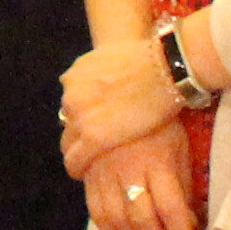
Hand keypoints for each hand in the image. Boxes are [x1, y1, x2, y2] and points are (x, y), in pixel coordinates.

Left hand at [59, 30, 183, 168]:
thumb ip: (96, 69)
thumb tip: (93, 77)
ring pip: (68, 142)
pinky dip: (78, 167)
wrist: (163, 69)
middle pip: (67, 123)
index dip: (82, 117)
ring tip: (88, 162)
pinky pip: (75, 160)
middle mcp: (71, 95)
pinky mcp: (92, 137)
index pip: (70, 105)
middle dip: (78, 133)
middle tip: (93, 145)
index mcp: (74, 77)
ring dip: (77, 150)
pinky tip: (84, 173)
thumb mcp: (110, 56)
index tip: (92, 126)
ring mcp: (80, 116)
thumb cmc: (147, 62)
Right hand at [80, 122, 200, 229]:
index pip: (171, 209)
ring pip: (116, 219)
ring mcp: (105, 172)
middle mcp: (130, 170)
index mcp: (158, 162)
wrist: (120, 93)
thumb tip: (188, 222)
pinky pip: (95, 209)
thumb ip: (182, 185)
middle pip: (143, 219)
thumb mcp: (180, 148)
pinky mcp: (88, 173)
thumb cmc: (159, 123)